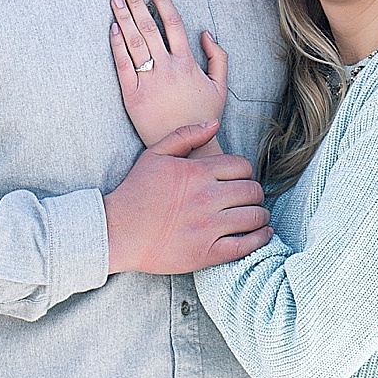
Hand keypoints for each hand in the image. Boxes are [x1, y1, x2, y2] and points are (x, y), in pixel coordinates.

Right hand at [103, 120, 272, 273]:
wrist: (116, 232)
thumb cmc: (135, 193)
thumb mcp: (155, 155)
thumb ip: (186, 135)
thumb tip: (215, 125)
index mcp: (197, 172)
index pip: (243, 166)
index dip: (244, 172)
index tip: (237, 181)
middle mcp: (207, 198)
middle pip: (253, 190)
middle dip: (254, 193)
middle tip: (247, 199)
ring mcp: (209, 226)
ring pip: (255, 216)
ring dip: (260, 215)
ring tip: (255, 216)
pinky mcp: (208, 252)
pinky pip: (247, 244)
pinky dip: (260, 238)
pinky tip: (260, 234)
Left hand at [109, 0, 229, 149]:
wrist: (187, 147)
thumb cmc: (204, 116)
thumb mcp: (220, 86)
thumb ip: (217, 57)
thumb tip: (205, 33)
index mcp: (188, 63)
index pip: (172, 23)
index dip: (162, 0)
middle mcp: (167, 68)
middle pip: (149, 27)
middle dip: (137, 2)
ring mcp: (148, 81)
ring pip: (134, 42)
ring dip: (123, 18)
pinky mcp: (133, 95)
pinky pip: (122, 66)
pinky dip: (116, 46)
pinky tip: (112, 29)